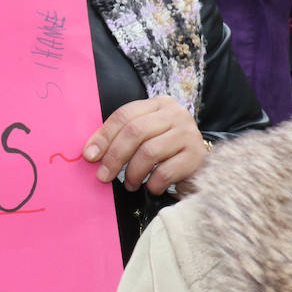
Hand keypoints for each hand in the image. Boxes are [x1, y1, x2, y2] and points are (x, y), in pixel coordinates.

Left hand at [82, 96, 206, 194]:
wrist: (202, 165)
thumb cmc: (166, 150)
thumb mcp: (145, 136)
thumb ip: (122, 137)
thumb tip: (90, 153)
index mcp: (158, 104)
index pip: (124, 115)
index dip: (103, 136)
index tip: (89, 156)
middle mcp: (176, 114)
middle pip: (135, 132)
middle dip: (114, 156)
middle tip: (104, 176)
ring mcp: (189, 133)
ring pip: (149, 152)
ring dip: (133, 172)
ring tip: (130, 184)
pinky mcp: (197, 156)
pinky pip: (166, 171)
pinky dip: (153, 183)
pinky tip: (151, 187)